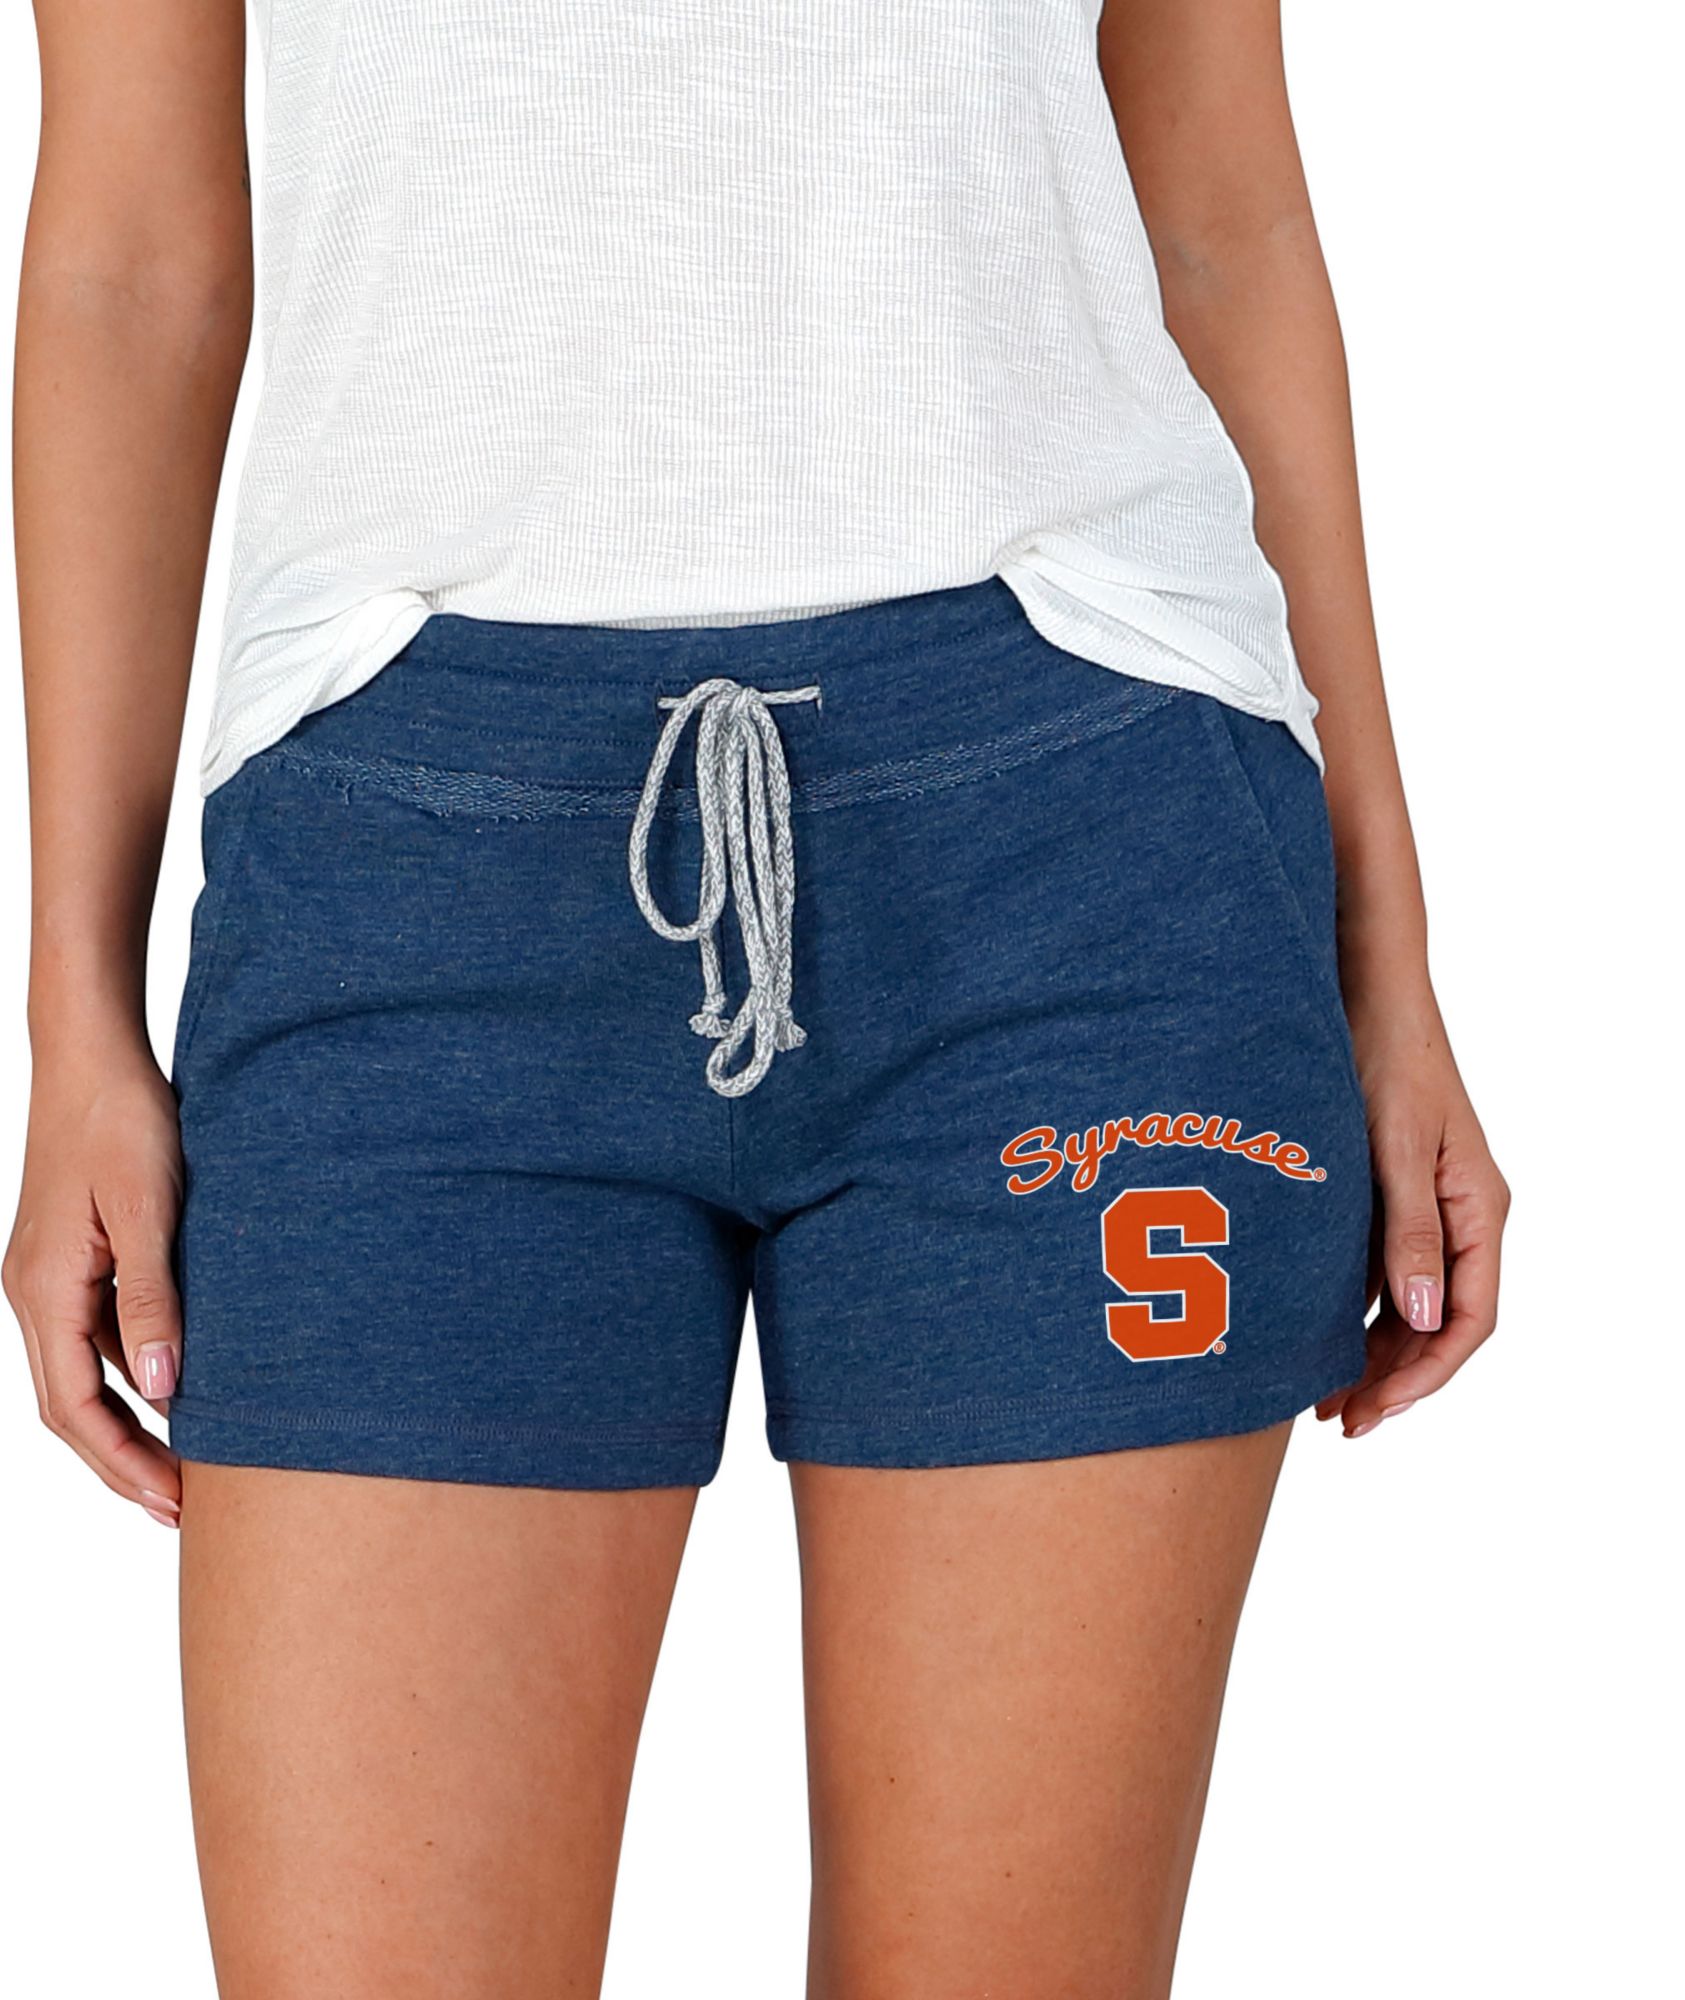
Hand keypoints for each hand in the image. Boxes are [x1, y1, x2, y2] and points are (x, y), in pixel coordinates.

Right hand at [4, 1036, 184, 1523]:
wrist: (94, 1057)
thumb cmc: (122, 1119)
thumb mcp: (149, 1206)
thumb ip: (154, 1294)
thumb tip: (165, 1384)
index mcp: (46, 1290)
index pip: (74, 1409)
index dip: (121, 1463)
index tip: (173, 1503)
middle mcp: (37, 1294)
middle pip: (74, 1407)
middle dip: (125, 1463)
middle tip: (186, 1509)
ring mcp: (53, 1279)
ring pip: (86, 1376)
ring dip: (132, 1424)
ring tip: (192, 1466)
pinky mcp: (75, 1260)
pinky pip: (98, 1338)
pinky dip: (135, 1375)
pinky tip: (183, 1388)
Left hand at [1318, 987, 1508, 1437]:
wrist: (1364, 996)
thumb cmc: (1385, 1060)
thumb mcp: (1396, 1149)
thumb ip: (1410, 1233)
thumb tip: (1423, 1319)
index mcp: (1479, 1208)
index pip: (1470, 1318)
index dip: (1426, 1374)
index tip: (1377, 1410)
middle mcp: (1461, 1215)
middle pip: (1438, 1322)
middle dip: (1394, 1378)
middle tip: (1339, 1421)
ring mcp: (1426, 1207)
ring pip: (1409, 1304)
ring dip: (1371, 1353)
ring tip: (1323, 1397)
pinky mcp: (1390, 1196)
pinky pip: (1382, 1272)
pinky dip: (1355, 1310)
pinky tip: (1316, 1336)